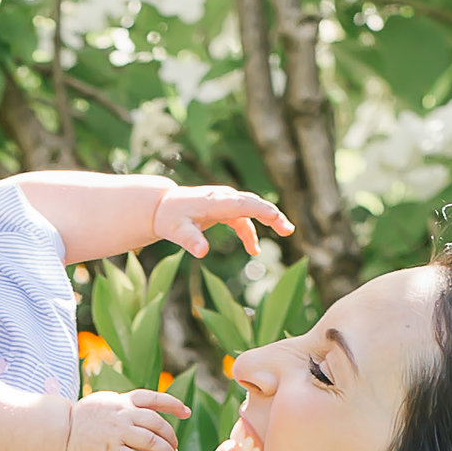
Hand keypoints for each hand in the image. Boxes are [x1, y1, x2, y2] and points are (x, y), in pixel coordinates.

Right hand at [68, 386, 188, 450]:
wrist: (60, 431)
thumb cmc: (81, 419)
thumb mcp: (105, 403)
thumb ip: (124, 406)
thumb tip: (144, 411)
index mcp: (123, 401)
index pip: (154, 398)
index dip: (173, 404)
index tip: (186, 412)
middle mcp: (123, 415)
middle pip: (158, 424)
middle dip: (171, 438)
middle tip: (175, 450)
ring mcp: (117, 434)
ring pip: (152, 443)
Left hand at [147, 185, 293, 261]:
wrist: (162, 206)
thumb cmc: (169, 219)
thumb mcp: (176, 232)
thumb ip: (191, 241)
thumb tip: (202, 252)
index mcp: (216, 202)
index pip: (244, 204)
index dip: (262, 211)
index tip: (277, 219)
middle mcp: (223, 198)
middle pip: (254, 203)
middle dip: (272, 215)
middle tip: (288, 230)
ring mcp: (225, 201)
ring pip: (251, 209)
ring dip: (268, 220)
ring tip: (285, 233)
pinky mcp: (224, 208)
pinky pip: (243, 218)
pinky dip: (250, 232)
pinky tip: (254, 250)